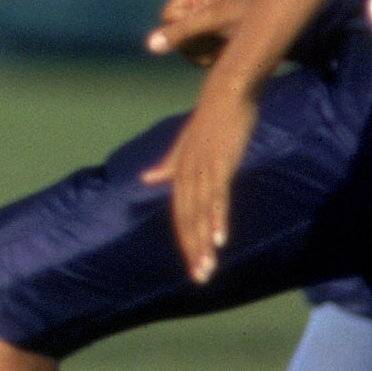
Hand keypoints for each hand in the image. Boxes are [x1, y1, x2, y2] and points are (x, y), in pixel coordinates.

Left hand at [142, 83, 260, 284]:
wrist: (226, 91)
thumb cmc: (209, 120)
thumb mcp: (184, 146)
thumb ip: (167, 165)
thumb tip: (146, 178)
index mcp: (180, 174)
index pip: (181, 216)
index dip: (186, 241)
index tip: (194, 268)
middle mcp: (187, 174)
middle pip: (188, 220)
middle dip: (194, 251)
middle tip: (201, 279)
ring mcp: (204, 170)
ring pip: (201, 213)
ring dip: (205, 243)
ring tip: (209, 269)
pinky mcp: (221, 163)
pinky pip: (219, 196)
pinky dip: (218, 218)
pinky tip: (221, 239)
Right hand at [144, 0, 250, 65]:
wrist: (280, 32)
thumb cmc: (248, 16)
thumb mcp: (213, 21)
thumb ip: (181, 32)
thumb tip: (150, 45)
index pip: (168, 16)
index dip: (182, 29)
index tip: (203, 32)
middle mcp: (195, 2)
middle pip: (174, 32)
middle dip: (194, 42)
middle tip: (217, 40)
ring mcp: (202, 21)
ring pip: (184, 46)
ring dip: (202, 52)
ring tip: (224, 45)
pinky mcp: (210, 37)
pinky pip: (196, 54)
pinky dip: (209, 57)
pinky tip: (225, 51)